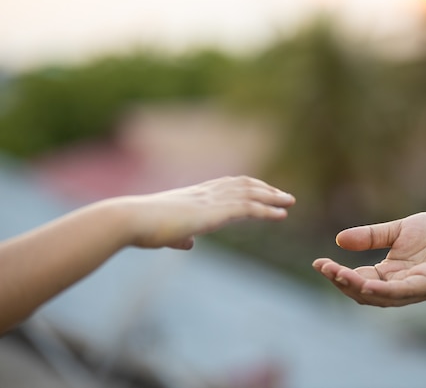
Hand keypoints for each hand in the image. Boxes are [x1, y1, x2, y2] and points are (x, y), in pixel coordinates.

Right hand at [120, 176, 294, 249]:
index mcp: (196, 195)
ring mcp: (211, 200)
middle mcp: (207, 192)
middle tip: (285, 196)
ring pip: (250, 194)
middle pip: (244, 185)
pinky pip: (248, 208)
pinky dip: (267, 210)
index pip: (228, 185)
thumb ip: (181, 236)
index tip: (263, 191)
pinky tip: (281, 215)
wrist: (132, 220)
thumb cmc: (143, 227)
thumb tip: (189, 243)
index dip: (249, 187)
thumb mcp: (167, 232)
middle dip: (266, 190)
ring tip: (290, 202)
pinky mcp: (214, 211)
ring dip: (272, 198)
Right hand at [312, 211, 425, 306]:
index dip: (339, 274)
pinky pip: (405, 292)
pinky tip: (365, 283)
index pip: (360, 281)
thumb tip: (339, 240)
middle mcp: (404, 286)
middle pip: (366, 293)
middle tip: (324, 268)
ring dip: (356, 287)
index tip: (319, 262)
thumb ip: (370, 237)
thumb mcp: (397, 231)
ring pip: (382, 296)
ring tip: (337, 274)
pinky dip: (383, 291)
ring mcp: (419, 287)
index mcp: (394, 275)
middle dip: (342, 282)